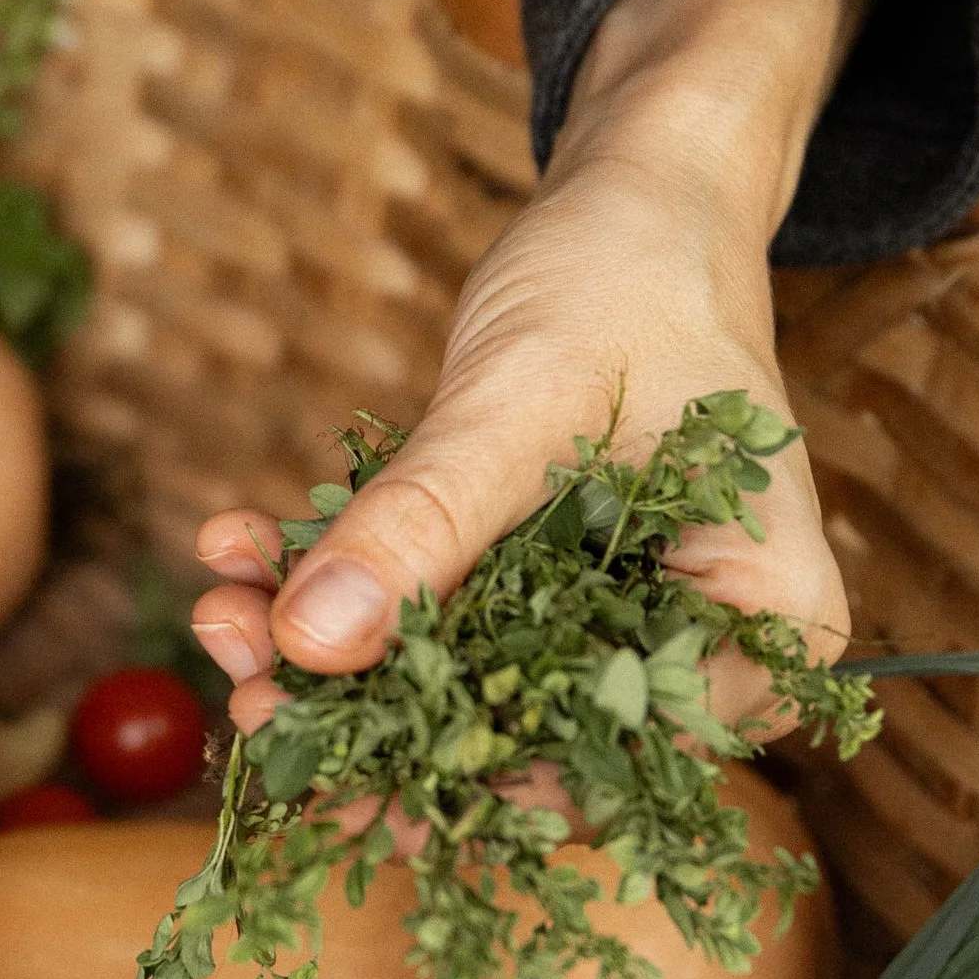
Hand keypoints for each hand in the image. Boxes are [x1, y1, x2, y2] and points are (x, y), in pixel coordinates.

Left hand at [192, 0, 888, 742]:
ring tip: (218, 606)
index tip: (330, 779)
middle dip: (367, 712)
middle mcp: (696, 641)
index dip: (464, 787)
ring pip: (457, 674)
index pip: (611, 759)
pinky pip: (432, 605)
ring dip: (330, 647)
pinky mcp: (538, 572)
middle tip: (239, 683)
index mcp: (760, 625)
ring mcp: (613, 610)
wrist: (637, 191)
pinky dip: (338, 579)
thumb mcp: (520, 403)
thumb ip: (424, 524)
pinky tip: (239, 542)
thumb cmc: (628, 277)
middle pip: (520, 731)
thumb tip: (308, 643)